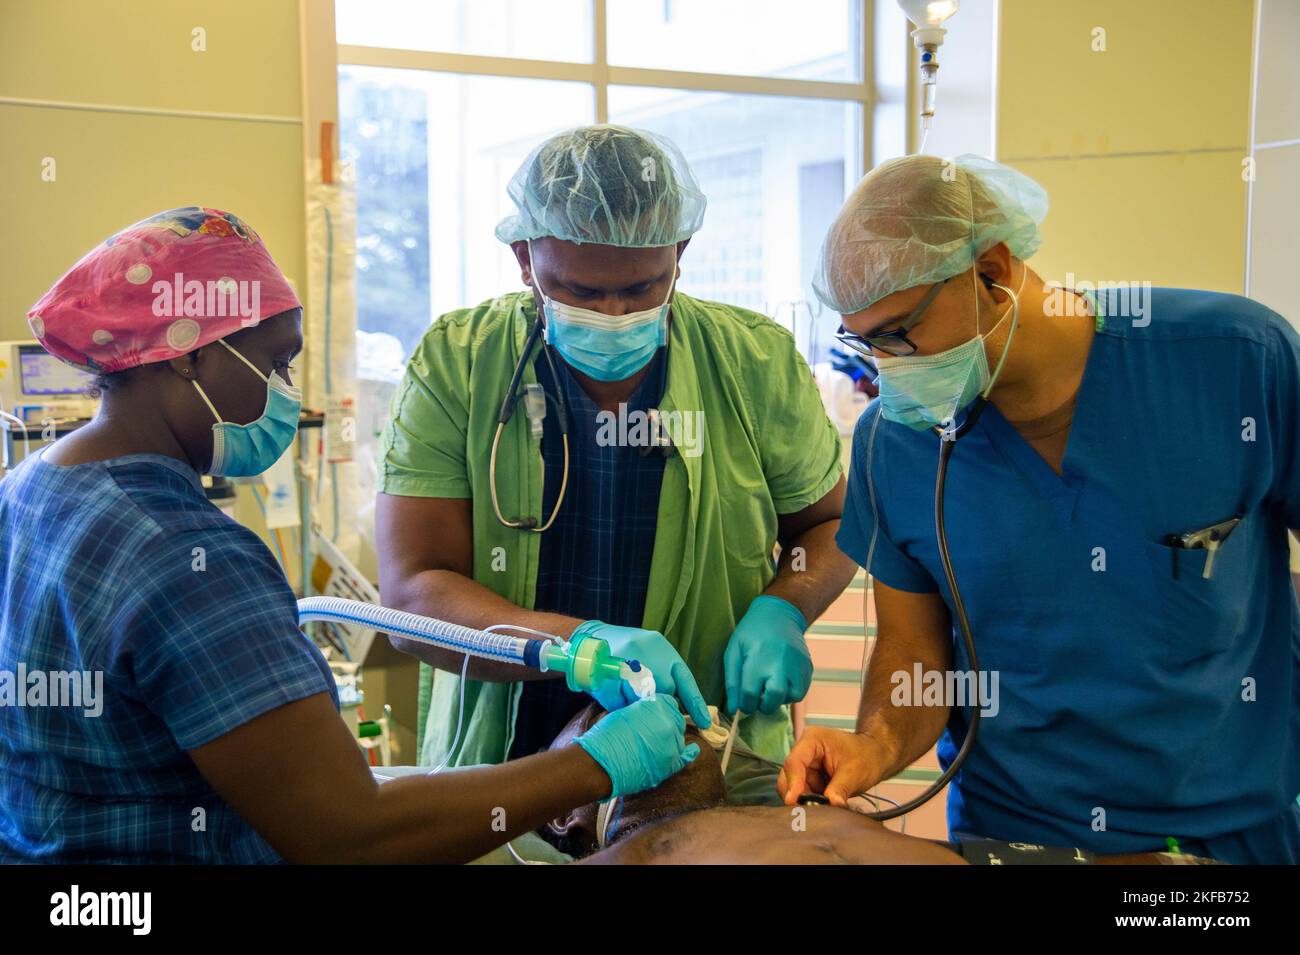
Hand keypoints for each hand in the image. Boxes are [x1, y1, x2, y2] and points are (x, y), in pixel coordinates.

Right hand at [571, 621, 710, 728]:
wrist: (594, 638)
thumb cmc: (629, 648)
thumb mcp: (653, 651)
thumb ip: (666, 674)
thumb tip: (678, 705)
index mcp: (661, 650)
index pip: (684, 681)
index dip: (696, 704)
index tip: (706, 724)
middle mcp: (647, 658)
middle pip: (661, 697)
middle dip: (655, 700)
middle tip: (641, 690)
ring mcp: (626, 670)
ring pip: (640, 705)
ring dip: (635, 703)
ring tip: (624, 686)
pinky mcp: (608, 681)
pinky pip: (620, 706)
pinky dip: (618, 703)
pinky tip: (613, 690)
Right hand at [575, 694, 700, 797]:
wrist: (602, 763)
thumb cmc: (607, 735)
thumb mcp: (627, 711)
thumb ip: (645, 709)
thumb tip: (650, 714)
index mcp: (658, 705)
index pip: (670, 702)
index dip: (662, 708)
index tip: (655, 714)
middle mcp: (670, 722)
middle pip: (677, 719)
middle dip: (668, 722)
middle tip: (653, 730)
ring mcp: (673, 744)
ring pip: (679, 737)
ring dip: (671, 738)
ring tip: (656, 743)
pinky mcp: (672, 764)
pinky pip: (686, 757)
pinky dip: (690, 753)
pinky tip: (693, 750)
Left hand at [724, 595, 811, 714]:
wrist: (780, 614)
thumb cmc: (752, 632)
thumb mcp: (734, 651)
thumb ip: (732, 682)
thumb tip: (734, 709)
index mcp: (758, 658)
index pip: (750, 695)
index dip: (744, 704)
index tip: (743, 701)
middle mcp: (781, 664)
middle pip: (773, 701)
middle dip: (762, 705)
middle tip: (757, 694)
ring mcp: (797, 666)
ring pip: (789, 698)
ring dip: (777, 698)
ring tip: (770, 683)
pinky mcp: (808, 668)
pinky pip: (800, 692)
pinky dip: (789, 693)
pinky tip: (781, 681)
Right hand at [777, 727, 885, 806]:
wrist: (875, 757)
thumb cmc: (866, 756)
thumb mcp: (855, 772)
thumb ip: (840, 788)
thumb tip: (831, 804)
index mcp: (812, 740)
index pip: (794, 762)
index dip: (793, 783)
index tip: (793, 801)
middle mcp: (803, 752)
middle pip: (788, 776)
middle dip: (797, 795)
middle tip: (810, 811)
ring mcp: (805, 766)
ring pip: (793, 788)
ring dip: (805, 800)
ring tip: (822, 808)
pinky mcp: (809, 779)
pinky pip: (803, 794)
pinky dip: (811, 802)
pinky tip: (823, 806)